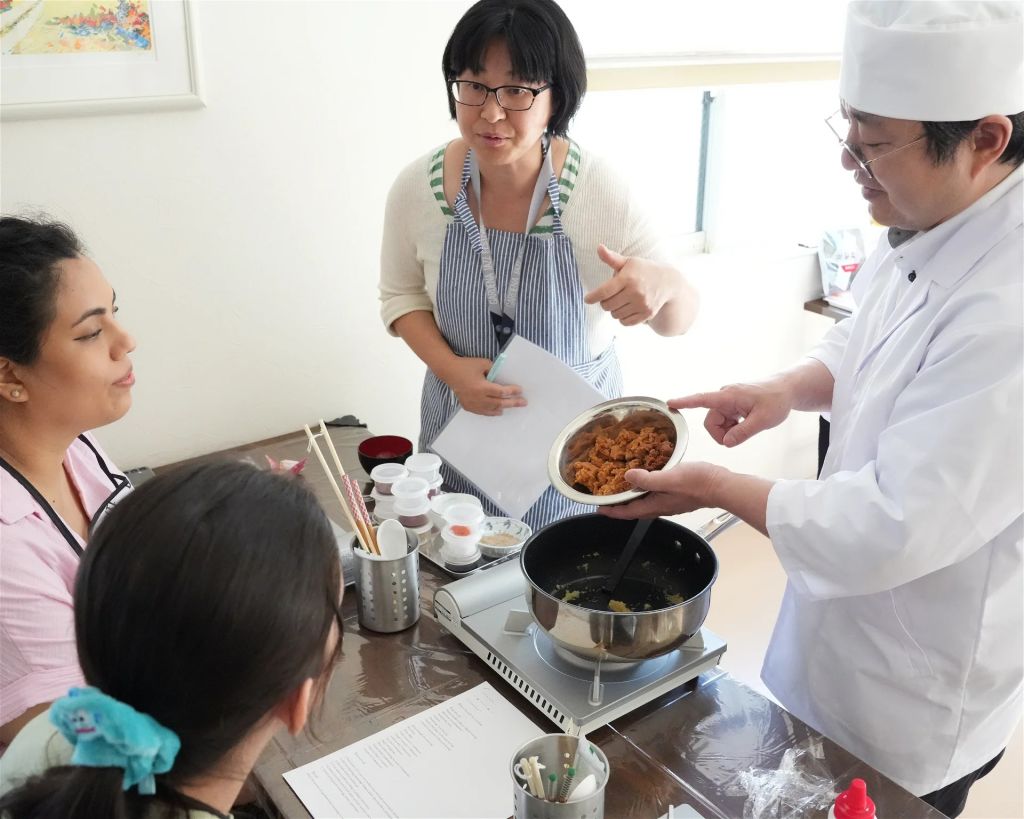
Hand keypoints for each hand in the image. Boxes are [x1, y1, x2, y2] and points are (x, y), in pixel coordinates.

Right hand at [438, 356, 525, 416]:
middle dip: (513, 403)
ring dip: (503, 408)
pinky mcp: (468, 406)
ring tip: (511, 406)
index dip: (512, 392)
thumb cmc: (466, 365)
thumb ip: (495, 370)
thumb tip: (503, 377)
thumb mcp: (483, 363)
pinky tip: (498, 410)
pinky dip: (491, 412)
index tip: (520, 390)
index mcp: (481, 387)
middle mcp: (477, 398)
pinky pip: (482, 412)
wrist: (449, 371)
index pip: (501, 392)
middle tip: (523, 402)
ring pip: (491, 410)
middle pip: (499, 403)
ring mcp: (472, 404)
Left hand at [584, 245, 673, 326]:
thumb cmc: (643, 270)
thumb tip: (599, 248)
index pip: (604, 291)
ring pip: (615, 315)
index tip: (587, 299)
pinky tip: (626, 308)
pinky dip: (622, 318)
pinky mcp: (647, 314)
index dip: (593, 297)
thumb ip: (612, 258)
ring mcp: (642, 304)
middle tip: (609, 296)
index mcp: (628, 278)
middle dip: (604, 302)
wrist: (668, 282)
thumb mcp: (629, 262)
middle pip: (607, 305)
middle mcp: (635, 292)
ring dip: (613, 310)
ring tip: (620, 301)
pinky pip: (625, 322)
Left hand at [599, 462, 722, 518]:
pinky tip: (648, 478)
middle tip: (607, 498)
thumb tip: (627, 477)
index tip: (599, 508)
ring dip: (633, 497)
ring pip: (645, 502)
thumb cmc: (698, 483)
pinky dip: (646, 489)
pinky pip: (656, 495)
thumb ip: (648, 479)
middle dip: (620, 505)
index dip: (612, 511)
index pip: (628, 512)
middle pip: (635, 509)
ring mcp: (670, 502)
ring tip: (624, 487)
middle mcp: (661, 506)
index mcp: (655, 505)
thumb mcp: (669, 478)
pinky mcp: (678, 495)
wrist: (722, 486)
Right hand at [670, 380, 793, 446]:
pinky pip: (724, 421)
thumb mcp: (763, 420)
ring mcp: (727, 401)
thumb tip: (726, 443)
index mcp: (729, 396)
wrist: (786, 390)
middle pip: (710, 422)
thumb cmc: (777, 401)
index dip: (685, 402)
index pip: (702, 399)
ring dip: (729, 431)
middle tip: (740, 438)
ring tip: (748, 427)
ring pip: (717, 423)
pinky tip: (747, 423)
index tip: (669, 404)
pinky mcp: (731, 405)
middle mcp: (724, 397)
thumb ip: (743, 433)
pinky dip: (733, 427)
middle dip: (722, 434)